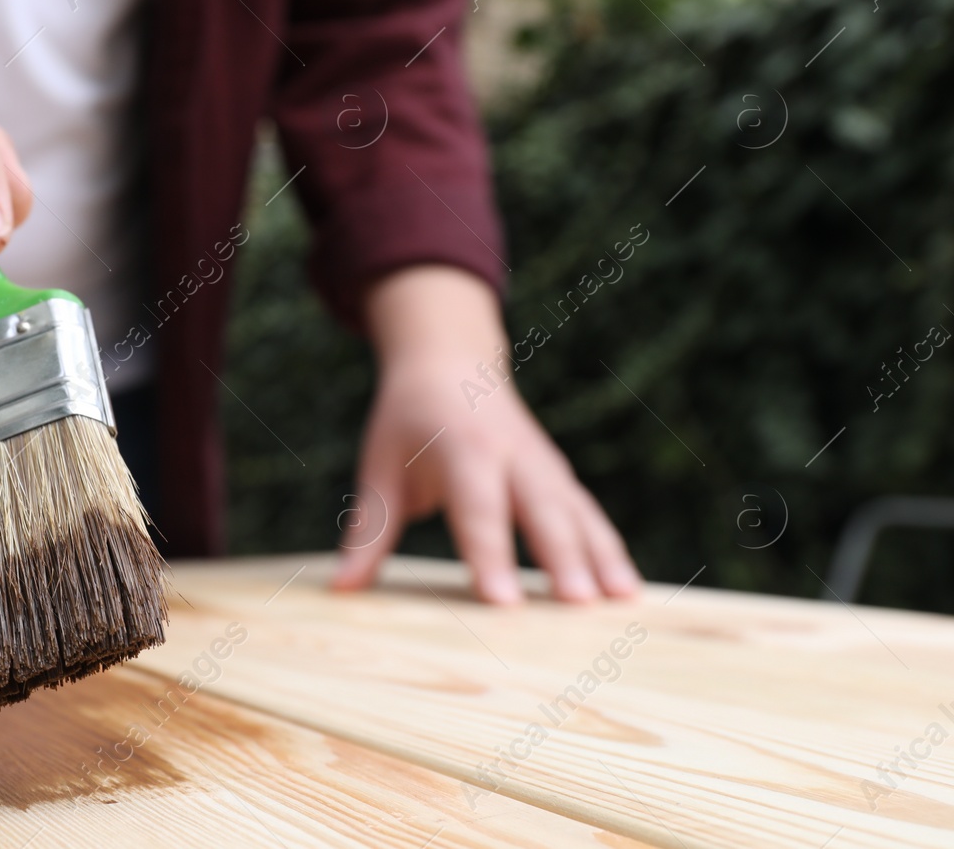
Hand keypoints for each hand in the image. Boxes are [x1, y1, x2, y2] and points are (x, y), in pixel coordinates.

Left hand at [332, 265, 639, 602]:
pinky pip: (588, 512)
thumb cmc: (408, 420)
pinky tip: (627, 590)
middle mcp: (510, 453)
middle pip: (540, 508)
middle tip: (577, 607)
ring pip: (576, 510)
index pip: (477, 507)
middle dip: (561, 557)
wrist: (449, 361)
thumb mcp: (379, 466)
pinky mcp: (558, 474)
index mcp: (461, 447)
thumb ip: (368, 530)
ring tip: (618, 603)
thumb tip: (341, 589)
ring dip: (599, 555)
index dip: (490, 553)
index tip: (502, 602)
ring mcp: (541, 461)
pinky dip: (609, 548)